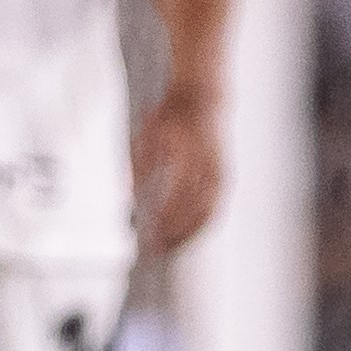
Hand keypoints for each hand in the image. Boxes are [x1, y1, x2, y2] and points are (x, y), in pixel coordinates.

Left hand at [135, 86, 221, 258]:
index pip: (179, 191)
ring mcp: (219, 172)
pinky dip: (200, 227)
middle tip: (154, 250)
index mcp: (188, 150)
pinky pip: (214, 209)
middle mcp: (207, 164)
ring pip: (208, 212)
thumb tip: (126, 197)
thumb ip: (137, 164)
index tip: (148, 232)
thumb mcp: (146, 134)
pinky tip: (185, 240)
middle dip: (174, 232)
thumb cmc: (168, 118)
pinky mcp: (224, 178)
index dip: (165, 216)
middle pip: (193, 207)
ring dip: (188, 235)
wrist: (201, 99)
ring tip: (168, 251)